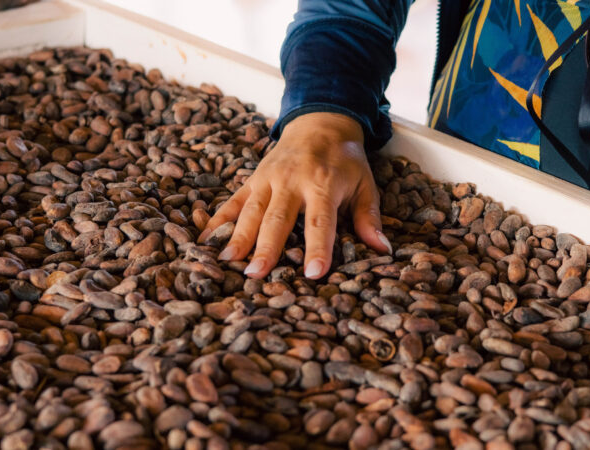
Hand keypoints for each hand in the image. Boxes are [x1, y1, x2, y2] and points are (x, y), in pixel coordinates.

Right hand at [198, 112, 391, 279]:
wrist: (319, 123)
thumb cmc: (345, 161)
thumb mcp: (364, 184)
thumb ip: (369, 217)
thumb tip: (383, 250)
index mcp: (322, 185)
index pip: (320, 221)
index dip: (318, 247)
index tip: (314, 273)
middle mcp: (292, 182)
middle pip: (278, 218)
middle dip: (266, 247)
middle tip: (255, 274)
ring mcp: (268, 180)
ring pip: (251, 211)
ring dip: (238, 236)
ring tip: (227, 261)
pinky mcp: (253, 179)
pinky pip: (233, 201)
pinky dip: (218, 219)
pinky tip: (205, 240)